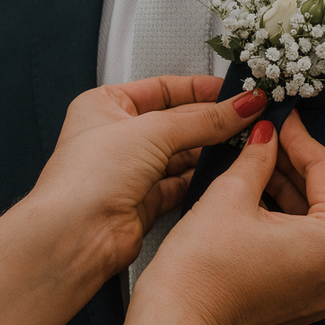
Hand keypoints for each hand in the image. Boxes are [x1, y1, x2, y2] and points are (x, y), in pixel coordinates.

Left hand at [29, 76, 267, 274]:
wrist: (74, 237)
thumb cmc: (87, 178)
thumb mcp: (152, 131)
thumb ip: (203, 119)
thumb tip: (241, 105)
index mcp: (105, 105)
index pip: (163, 88)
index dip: (201, 89)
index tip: (236, 92)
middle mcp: (116, 136)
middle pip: (177, 122)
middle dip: (212, 121)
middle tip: (250, 118)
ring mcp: (130, 171)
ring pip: (181, 154)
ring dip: (211, 150)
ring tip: (245, 142)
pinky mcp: (143, 202)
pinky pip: (181, 184)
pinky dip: (202, 178)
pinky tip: (225, 172)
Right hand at [134, 111, 324, 324]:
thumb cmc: (200, 269)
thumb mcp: (231, 194)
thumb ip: (258, 156)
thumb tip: (267, 134)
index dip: (299, 137)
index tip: (283, 117)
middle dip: (293, 164)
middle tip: (269, 135)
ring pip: (313, 225)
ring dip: (287, 192)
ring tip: (258, 160)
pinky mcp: (302, 304)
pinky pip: (303, 251)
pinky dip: (285, 223)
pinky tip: (257, 197)